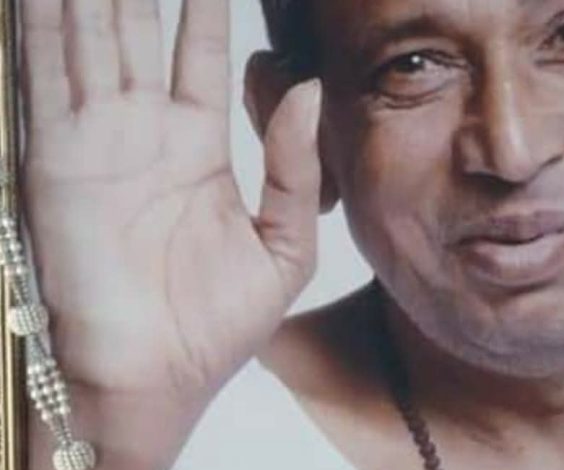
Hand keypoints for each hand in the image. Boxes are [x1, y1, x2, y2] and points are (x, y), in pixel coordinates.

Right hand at [21, 0, 320, 399]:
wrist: (158, 377)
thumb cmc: (219, 325)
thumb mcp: (283, 246)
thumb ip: (295, 168)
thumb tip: (307, 89)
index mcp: (196, 146)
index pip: (199, 52)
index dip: (204, 6)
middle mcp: (143, 132)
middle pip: (136, 31)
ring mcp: (96, 139)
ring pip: (90, 38)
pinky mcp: (58, 158)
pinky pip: (48, 75)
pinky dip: (45, 26)